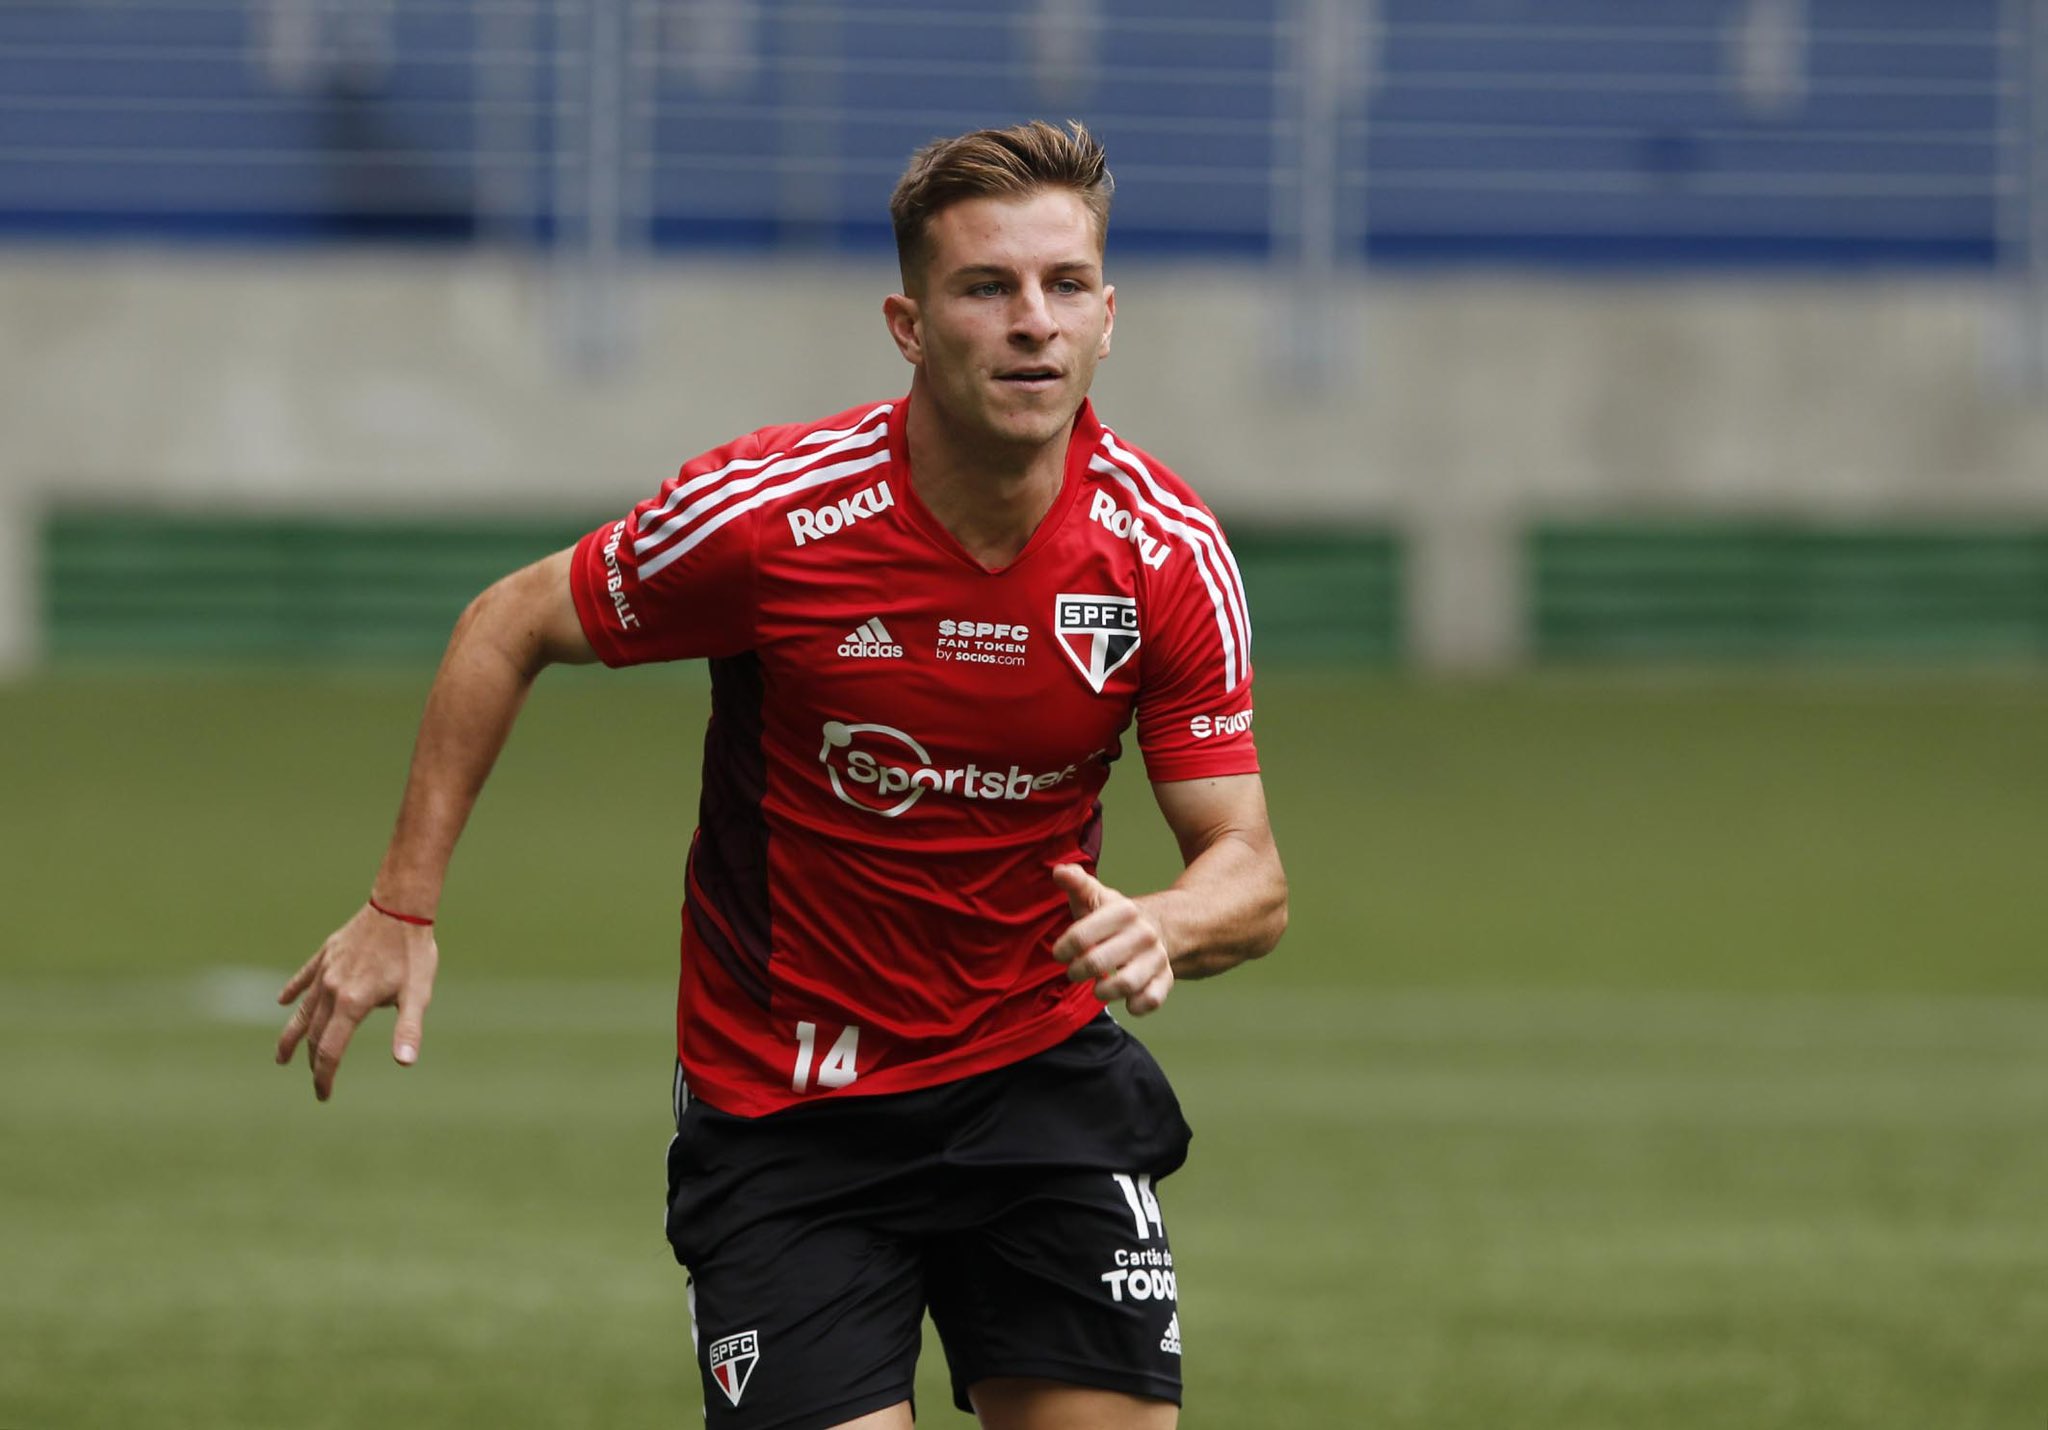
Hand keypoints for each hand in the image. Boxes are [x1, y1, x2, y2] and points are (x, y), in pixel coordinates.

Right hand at [275, 903, 438, 1100]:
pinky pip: (303, 978)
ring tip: (281, 1057)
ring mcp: (325, 971)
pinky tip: (283, 1001)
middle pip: (314, 1035)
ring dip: (291, 1036)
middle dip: (313, 1062)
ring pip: (303, 1010)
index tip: (324, 1094)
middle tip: (315, 1081)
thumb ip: (409, 1029)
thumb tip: (406, 1063)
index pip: (330, 1050)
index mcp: (352, 1003)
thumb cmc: (413, 952)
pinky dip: (292, 991)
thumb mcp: (418, 994)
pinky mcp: (326, 955)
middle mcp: (331, 989)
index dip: (325, 1075)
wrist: (400, 907)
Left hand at [1050, 864, 1173, 1015]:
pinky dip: (1136, 1005)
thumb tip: (1059, 870)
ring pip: (1126, 984)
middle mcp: (1143, 933)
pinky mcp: (1165, 978)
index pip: (1082, 936)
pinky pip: (1152, 1000)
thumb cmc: (1111, 917)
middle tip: (1073, 971)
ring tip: (1097, 988)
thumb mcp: (1094, 896)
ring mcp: (1157, 957)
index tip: (1060, 953)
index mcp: (1124, 910)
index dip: (1064, 949)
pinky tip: (1125, 1001)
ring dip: (1103, 991)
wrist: (1155, 928)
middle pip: (1098, 962)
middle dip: (1077, 971)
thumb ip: (1076, 883)